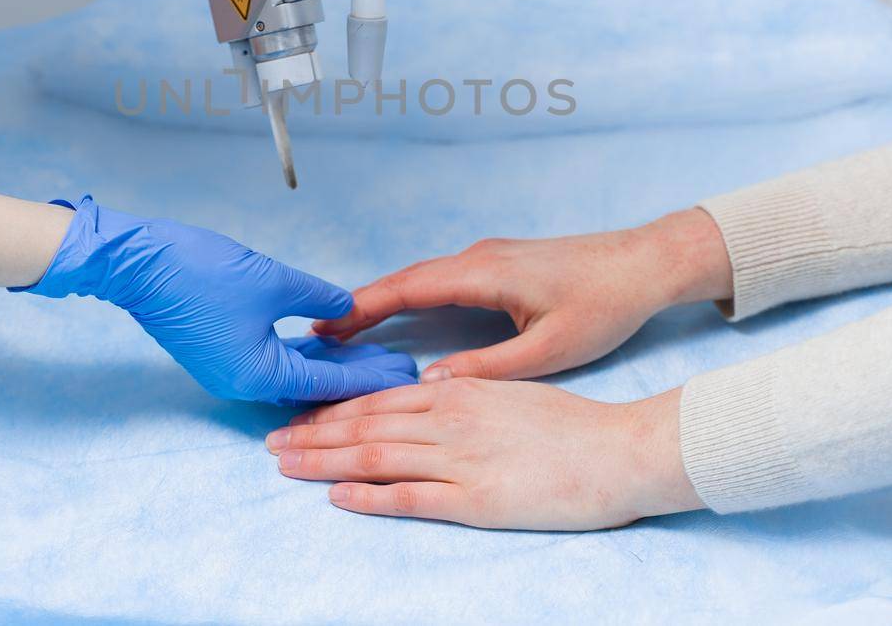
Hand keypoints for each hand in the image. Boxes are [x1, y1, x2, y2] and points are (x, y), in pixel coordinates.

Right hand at [17, 197, 415, 404]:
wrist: (135, 262)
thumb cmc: (197, 271)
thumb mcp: (271, 280)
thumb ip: (316, 298)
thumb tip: (344, 307)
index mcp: (259, 373)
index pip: (331, 383)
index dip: (372, 376)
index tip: (407, 374)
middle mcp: (243, 383)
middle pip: (314, 387)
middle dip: (357, 376)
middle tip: (399, 366)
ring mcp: (227, 371)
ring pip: (292, 376)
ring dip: (329, 366)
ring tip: (371, 354)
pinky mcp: (217, 354)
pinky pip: (270, 364)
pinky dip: (300, 356)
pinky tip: (324, 342)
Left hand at [266, 380, 701, 528]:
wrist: (621, 450)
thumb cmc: (573, 424)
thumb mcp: (510, 393)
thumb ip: (465, 395)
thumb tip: (429, 395)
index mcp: (459, 391)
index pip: (380, 398)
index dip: (334, 409)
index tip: (300, 416)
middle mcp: (451, 419)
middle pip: (365, 426)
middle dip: (313, 434)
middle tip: (271, 441)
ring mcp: (461, 460)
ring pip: (375, 457)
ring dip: (323, 461)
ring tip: (285, 465)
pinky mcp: (476, 500)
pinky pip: (410, 498)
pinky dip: (368, 498)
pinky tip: (336, 498)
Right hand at [315, 209, 731, 381]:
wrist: (645, 264)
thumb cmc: (605, 303)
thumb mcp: (549, 348)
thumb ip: (488, 368)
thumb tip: (431, 384)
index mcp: (484, 273)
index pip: (407, 289)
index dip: (361, 309)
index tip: (324, 329)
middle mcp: (479, 258)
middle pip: (404, 281)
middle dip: (359, 307)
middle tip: (318, 336)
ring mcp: (488, 257)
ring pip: (421, 279)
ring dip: (383, 301)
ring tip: (345, 329)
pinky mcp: (500, 263)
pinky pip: (440, 279)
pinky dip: (410, 296)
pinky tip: (400, 315)